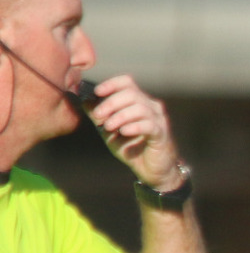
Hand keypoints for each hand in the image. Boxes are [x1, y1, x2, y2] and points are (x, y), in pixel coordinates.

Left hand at [89, 75, 183, 189]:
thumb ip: (98, 116)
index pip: (127, 82)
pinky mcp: (161, 134)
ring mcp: (158, 119)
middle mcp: (151, 107)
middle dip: (111, 103)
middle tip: (98, 116)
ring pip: (140, 108)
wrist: (150, 170)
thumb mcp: (108, 130)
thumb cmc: (131, 147)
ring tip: (109, 127)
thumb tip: (85, 100)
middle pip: (131, 93)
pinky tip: (123, 132)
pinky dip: (133, 126)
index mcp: (139, 102)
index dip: (111, 84)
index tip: (97, 92)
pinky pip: (149, 124)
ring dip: (120, 116)